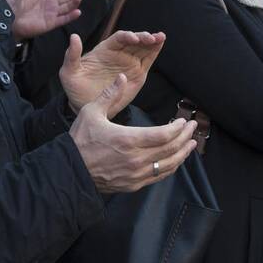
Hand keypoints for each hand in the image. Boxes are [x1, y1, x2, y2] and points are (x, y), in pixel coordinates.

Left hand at [60, 31, 165, 115]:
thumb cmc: (75, 88)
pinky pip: (148, 60)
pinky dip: (155, 51)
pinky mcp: (137, 74)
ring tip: (160, 37)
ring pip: (143, 48)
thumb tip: (74, 36)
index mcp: (104, 50)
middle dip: (143, 37)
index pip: (118, 38)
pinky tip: (161, 43)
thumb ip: (72, 55)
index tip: (134, 39)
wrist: (86, 107)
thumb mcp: (68, 72)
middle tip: (151, 38)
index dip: (127, 36)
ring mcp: (129, 63)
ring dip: (152, 41)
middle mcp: (118, 53)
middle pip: (134, 40)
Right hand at [70, 74, 197, 194]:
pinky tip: (176, 159)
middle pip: (170, 149)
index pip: (163, 135)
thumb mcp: (91, 112)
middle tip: (193, 127)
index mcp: (128, 139)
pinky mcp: (133, 184)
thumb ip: (109, 94)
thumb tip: (122, 77)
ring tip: (191, 143)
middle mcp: (135, 159)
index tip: (183, 120)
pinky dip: (171, 167)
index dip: (178, 128)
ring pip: (168, 165)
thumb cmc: (80, 140)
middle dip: (185, 137)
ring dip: (183, 153)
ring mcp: (136, 174)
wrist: (69, 171)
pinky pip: (158, 176)